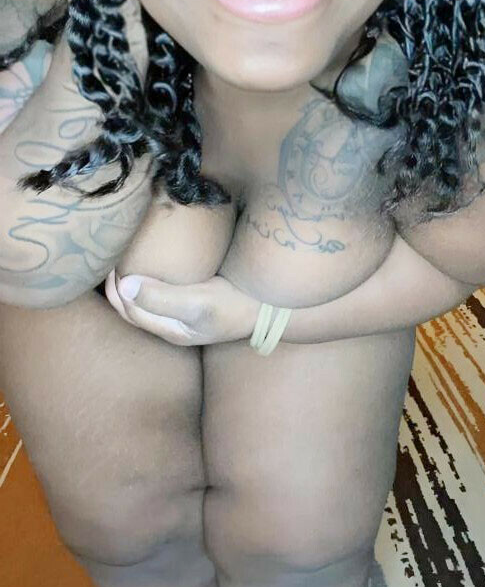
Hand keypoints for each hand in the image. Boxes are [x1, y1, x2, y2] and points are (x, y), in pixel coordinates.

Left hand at [104, 267, 260, 345]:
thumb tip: (124, 285)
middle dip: (118, 287)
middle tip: (110, 258)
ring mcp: (188, 314)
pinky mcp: (199, 301)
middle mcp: (175, 324)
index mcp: (171, 329)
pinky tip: (157, 261)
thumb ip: (162, 297)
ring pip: (149, 300)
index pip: (130, 310)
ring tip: (126, 259)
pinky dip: (153, 278)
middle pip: (135, 308)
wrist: (273, 307)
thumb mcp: (198, 303)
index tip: (109, 261)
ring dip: (134, 282)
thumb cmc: (236, 305)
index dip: (114, 288)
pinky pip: (166, 291)